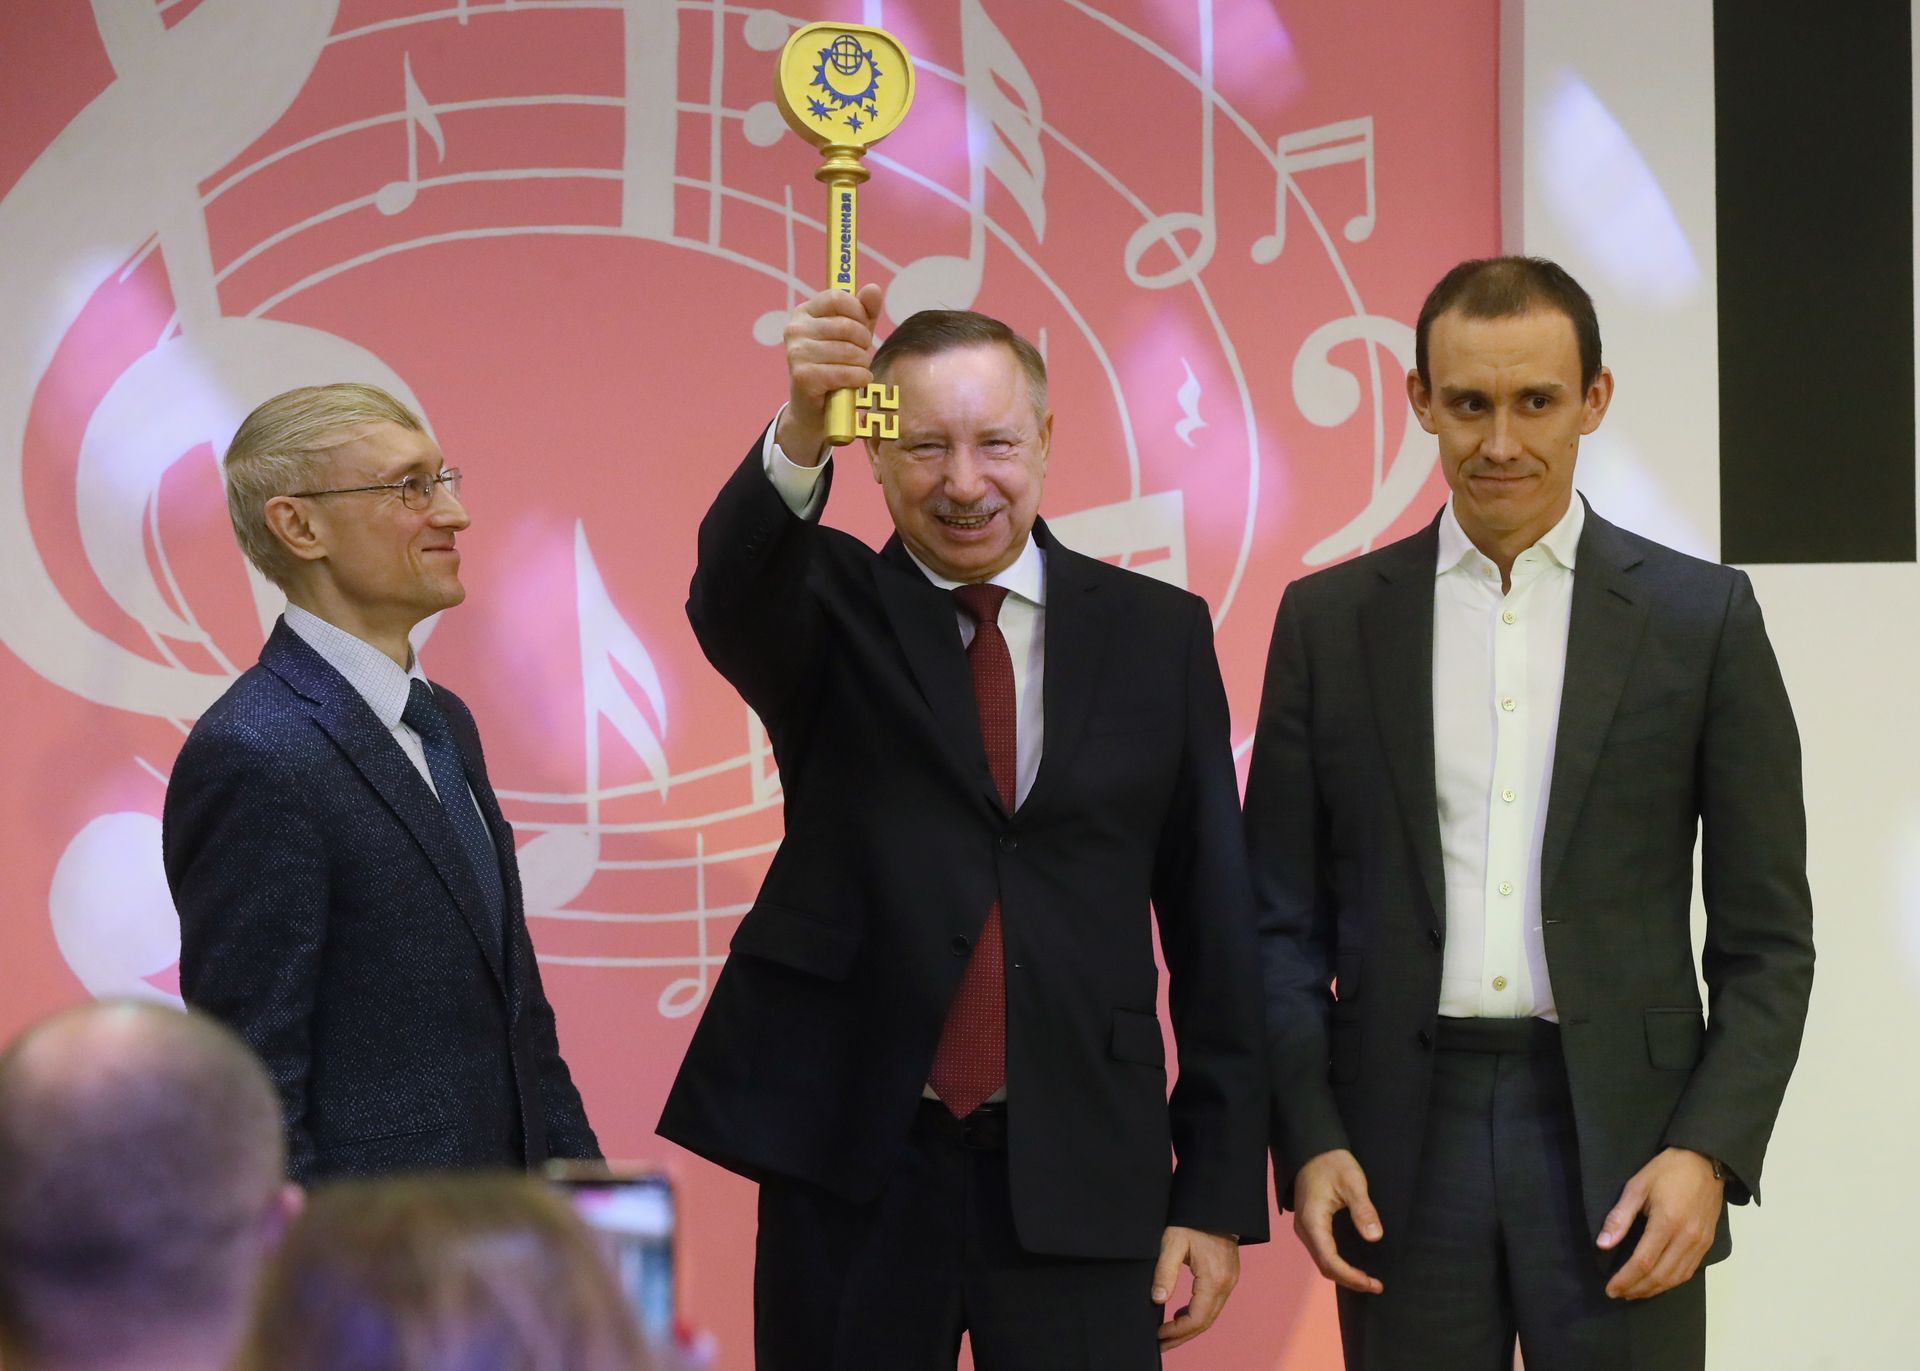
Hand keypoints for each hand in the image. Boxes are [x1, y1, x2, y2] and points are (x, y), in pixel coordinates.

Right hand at [776, 283, 885, 462]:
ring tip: (858, 371)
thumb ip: (864, 312)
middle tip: (862, 355)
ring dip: (863, 364)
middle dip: (864, 343)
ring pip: (848, 351)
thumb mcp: (854, 336)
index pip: (837, 298)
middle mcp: (795, 329)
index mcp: (805, 312)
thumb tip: (873, 289)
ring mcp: (796, 353)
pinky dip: (858, 379)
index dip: (858, 313)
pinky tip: (857, 382)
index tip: (863, 328)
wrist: (816, 410)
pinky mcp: (803, 377)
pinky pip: (844, 373)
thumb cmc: (835, 366)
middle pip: (846, 325)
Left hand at [1151, 1226, 1238, 1350]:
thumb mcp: (1173, 1242)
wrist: (1215, 1204)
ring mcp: (1230, 1281)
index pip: (1197, 1317)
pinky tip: (1181, 1315)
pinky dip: (1198, 1314)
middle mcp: (1226, 1284)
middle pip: (1205, 1322)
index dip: (1177, 1331)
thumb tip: (1157, 1300)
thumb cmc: (1192, 1220)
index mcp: (1214, 1279)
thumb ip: (1164, 1272)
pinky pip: (1213, 1304)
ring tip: (1168, 1336)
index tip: (1158, 1335)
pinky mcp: (1228, 1277)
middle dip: (1182, 1336)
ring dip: (1190, 1328)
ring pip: (1211, 1315)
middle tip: (1161, 1345)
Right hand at [1291, 1148, 1383, 1292]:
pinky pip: (1322, 1252)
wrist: (1314, 1149)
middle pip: (1324, 1265)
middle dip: (1349, 1280)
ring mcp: (1305, 1228)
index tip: (1372, 1283)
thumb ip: (1363, 1210)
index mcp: (1313, 1221)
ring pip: (1322, 1261)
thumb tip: (1375, 1237)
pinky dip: (1338, 1264)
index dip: (1350, 1276)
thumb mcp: (1353, 1182)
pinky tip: (1354, 1264)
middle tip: (1375, 1285)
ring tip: (1368, 1279)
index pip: (1329, 1260)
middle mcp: (1305, 1229)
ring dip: (1343, 1274)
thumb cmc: (1334, 1164)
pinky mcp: (1310, 1225)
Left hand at [1597, 1147, 1723, 1299]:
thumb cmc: (1667, 1170)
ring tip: (1633, 1292)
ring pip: (1676, 1278)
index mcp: (1667, 1223)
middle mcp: (1687, 1238)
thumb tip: (1602, 1244)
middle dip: (1637, 1288)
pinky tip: (1657, 1283)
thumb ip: (1620, 1217)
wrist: (1706, 1161)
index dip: (1625, 1279)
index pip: (1643, 1262)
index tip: (1610, 1288)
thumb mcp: (1637, 1186)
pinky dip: (1671, 1282)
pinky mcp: (1708, 1243)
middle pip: (1660, 1275)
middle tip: (1618, 1293)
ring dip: (1654, 1289)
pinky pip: (1689, 1271)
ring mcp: (1700, 1243)